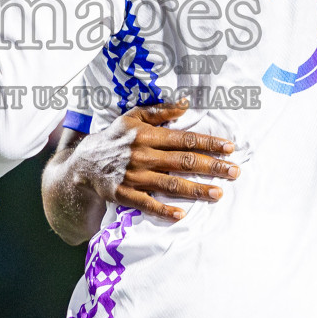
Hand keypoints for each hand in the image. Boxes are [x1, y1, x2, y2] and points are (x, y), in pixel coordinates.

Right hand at [75, 101, 239, 221]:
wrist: (81, 163)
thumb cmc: (113, 137)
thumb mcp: (132, 117)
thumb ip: (160, 111)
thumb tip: (186, 103)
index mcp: (146, 135)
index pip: (184, 139)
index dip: (208, 143)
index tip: (230, 147)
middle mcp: (142, 155)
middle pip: (183, 161)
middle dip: (212, 166)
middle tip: (235, 171)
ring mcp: (132, 176)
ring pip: (169, 184)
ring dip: (196, 189)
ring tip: (218, 193)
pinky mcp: (122, 194)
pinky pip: (145, 204)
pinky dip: (163, 210)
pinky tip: (182, 214)